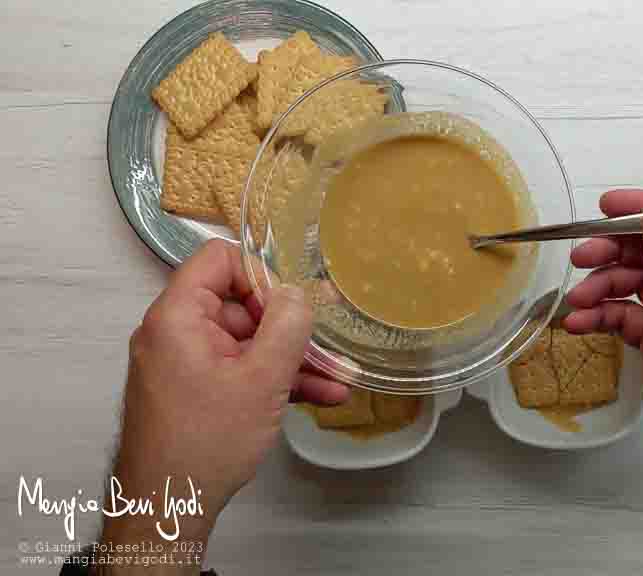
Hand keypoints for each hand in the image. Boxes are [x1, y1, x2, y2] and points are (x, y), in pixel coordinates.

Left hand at [105, 240, 347, 545]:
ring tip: (339, 377)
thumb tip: (297, 293)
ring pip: (247, 343)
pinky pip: (240, 370)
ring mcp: (186, 363)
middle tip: (327, 343)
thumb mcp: (261, 379)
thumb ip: (286, 327)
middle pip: (240, 304)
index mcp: (178, 316)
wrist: (166, 508)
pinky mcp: (196, 390)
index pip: (218, 259)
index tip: (292, 304)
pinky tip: (320, 396)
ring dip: (293, 359)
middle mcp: (176, 333)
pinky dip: (274, 380)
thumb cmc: (205, 442)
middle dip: (289, 326)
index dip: (260, 273)